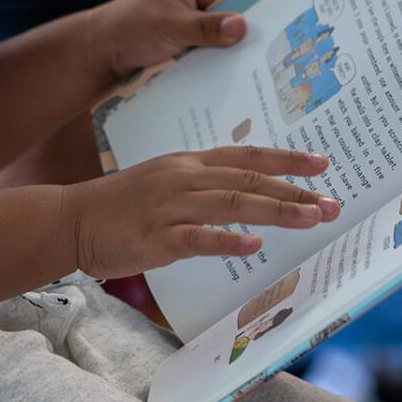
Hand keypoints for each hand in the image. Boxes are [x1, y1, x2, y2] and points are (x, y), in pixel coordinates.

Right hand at [68, 146, 337, 276]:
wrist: (71, 219)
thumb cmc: (122, 205)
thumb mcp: (166, 181)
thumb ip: (203, 184)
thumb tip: (246, 192)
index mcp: (189, 163)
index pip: (246, 156)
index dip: (286, 160)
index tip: (322, 164)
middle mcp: (184, 178)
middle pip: (248, 180)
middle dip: (293, 191)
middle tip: (331, 202)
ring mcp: (169, 206)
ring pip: (231, 204)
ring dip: (275, 211)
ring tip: (310, 218)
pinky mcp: (155, 237)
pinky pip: (197, 238)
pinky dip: (227, 240)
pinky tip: (254, 245)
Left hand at [92, 0, 256, 87]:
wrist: (102, 55)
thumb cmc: (130, 27)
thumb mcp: (169, 26)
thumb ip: (205, 27)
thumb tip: (243, 28)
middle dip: (264, 8)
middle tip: (287, 28)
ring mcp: (203, 18)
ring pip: (238, 21)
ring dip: (248, 36)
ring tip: (272, 54)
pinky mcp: (200, 41)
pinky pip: (225, 43)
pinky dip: (234, 53)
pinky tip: (247, 70)